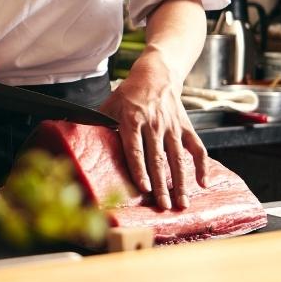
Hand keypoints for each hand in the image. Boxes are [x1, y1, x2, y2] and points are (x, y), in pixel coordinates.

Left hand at [99, 55, 207, 209]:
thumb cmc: (130, 93)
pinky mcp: (186, 127)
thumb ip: (98, 122)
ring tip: (182, 203)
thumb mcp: (110, 104)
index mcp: (133, 120)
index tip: (143, 188)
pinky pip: (197, 148)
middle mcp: (154, 125)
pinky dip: (202, 166)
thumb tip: (77, 135)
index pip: (136, 149)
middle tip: (164, 207)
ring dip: (181, 183)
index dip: (139, 169)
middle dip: (162, 185)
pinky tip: (203, 183)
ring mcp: (172, 127)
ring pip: (178, 158)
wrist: (157, 74)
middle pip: (158, 159)